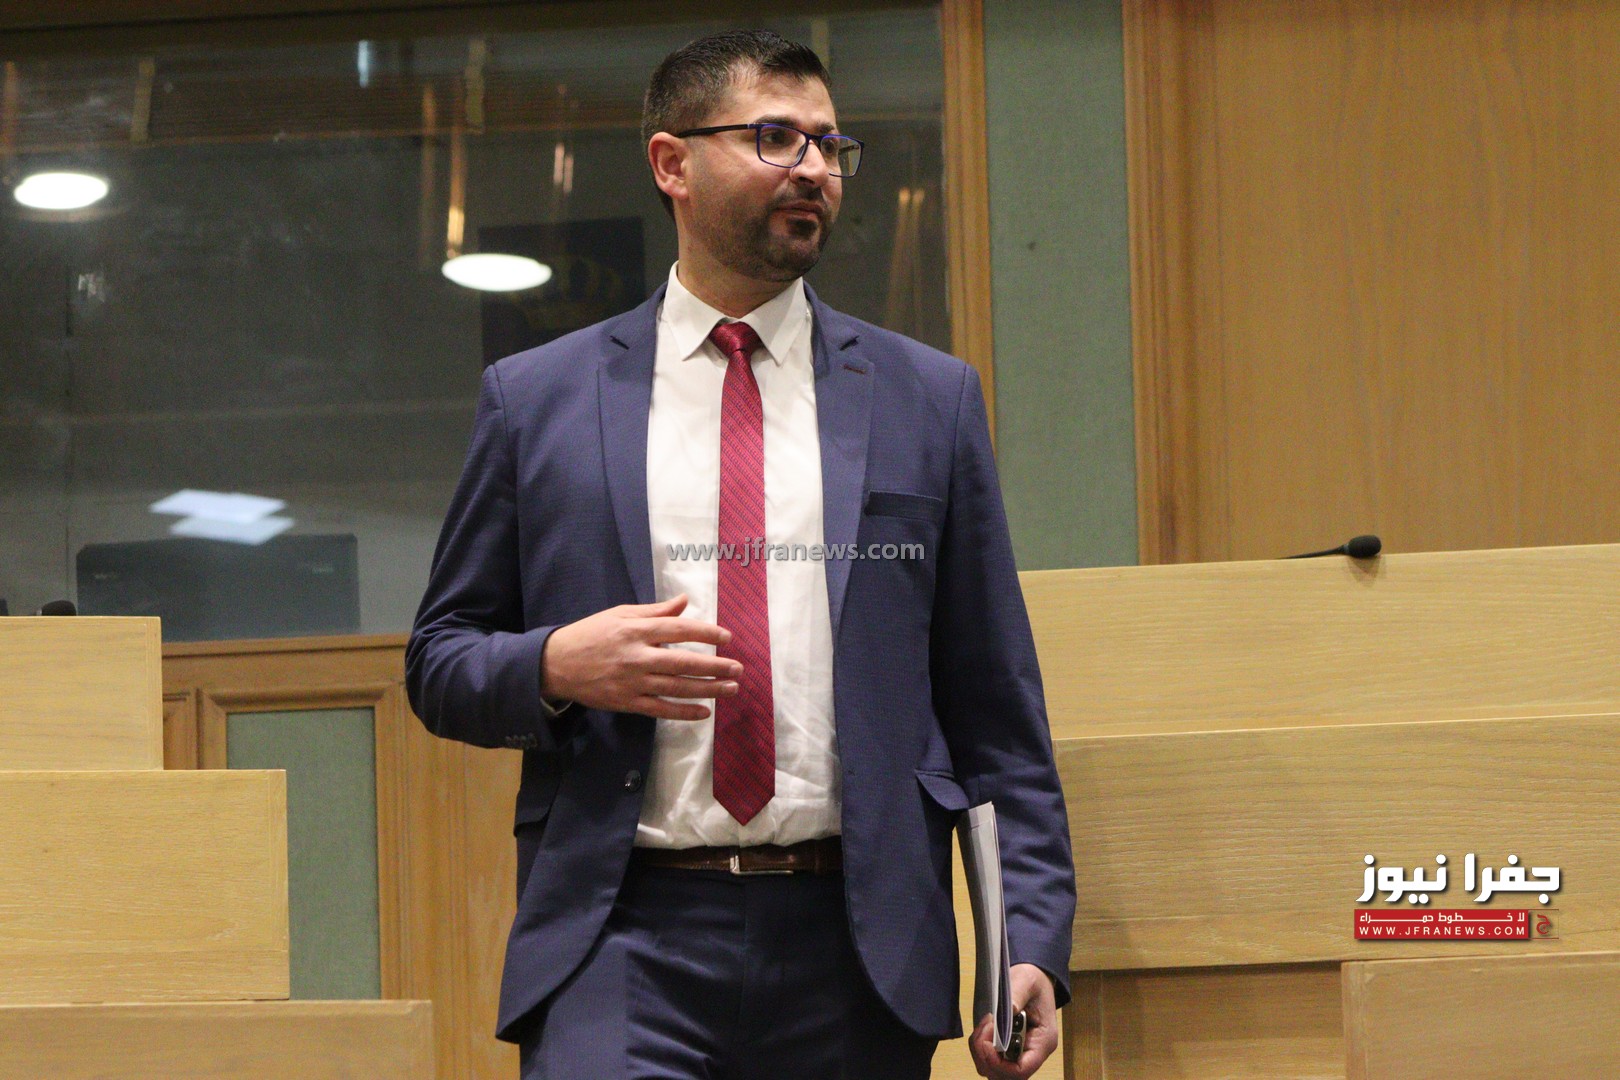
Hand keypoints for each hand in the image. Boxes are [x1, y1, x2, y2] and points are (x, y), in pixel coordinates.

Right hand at [541, 594, 739, 720]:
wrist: (556, 664)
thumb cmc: (591, 634)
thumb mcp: (621, 614)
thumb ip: (655, 611)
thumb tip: (684, 601)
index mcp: (636, 630)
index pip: (678, 630)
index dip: (705, 633)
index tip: (727, 637)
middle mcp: (637, 657)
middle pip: (682, 663)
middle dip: (714, 667)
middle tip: (738, 669)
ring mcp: (632, 683)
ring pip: (676, 688)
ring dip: (707, 690)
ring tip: (731, 689)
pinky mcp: (627, 703)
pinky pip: (660, 709)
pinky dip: (683, 712)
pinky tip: (704, 713)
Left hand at [969, 964, 1058, 1078]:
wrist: (1032, 980)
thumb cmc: (1033, 981)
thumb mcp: (1027, 981)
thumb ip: (1017, 995)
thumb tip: (1008, 1010)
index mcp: (1042, 1042)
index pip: (1022, 1070)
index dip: (999, 1064)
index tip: (986, 1044)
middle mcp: (1031, 1054)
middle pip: (1005, 1075)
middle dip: (986, 1056)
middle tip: (986, 1026)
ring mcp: (1018, 1054)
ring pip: (993, 1070)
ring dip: (980, 1051)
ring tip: (986, 1024)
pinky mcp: (1005, 1050)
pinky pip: (988, 1060)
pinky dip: (979, 1047)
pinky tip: (985, 1026)